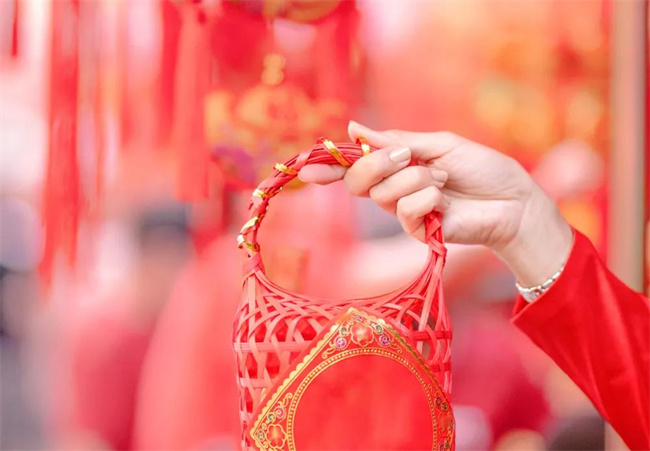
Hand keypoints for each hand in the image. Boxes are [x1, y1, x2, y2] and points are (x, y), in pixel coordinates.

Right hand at [299, 121, 573, 285]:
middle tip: (406, 156)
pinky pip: (404, 210)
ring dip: (414, 178)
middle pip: (359, 180)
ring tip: (442, 177)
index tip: (306, 168)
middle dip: (376, 165)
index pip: (355, 166)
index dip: (330, 166)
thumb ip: (396, 141)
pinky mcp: (418, 231)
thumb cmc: (482, 168)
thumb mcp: (439, 144)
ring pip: (382, 194)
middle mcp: (395, 188)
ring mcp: (405, 211)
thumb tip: (355, 128)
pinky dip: (425, 197)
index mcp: (398, 165)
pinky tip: (443, 197)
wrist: (513, 199)